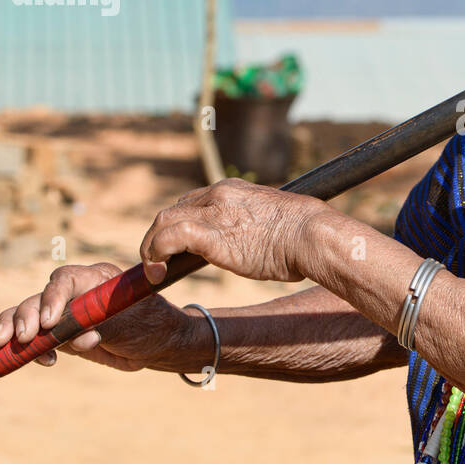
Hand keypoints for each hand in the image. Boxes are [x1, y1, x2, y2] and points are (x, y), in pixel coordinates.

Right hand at [0, 262, 198, 371]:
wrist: (157, 344)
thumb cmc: (149, 325)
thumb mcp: (131, 322)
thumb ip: (102, 323)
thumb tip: (77, 336)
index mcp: (94, 279)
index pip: (65, 279)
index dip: (52, 298)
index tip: (49, 321)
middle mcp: (74, 293)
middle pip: (38, 297)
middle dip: (26, 316)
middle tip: (24, 338)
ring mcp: (64, 314)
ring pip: (27, 315)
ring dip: (14, 330)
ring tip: (12, 346)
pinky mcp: (59, 334)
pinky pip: (34, 338)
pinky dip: (31, 350)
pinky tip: (46, 361)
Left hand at [139, 177, 319, 283]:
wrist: (312, 235)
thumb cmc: (304, 235)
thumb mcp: (273, 222)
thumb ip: (254, 225)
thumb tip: (258, 242)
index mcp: (233, 189)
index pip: (193, 202)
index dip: (179, 225)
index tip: (178, 248)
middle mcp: (219, 194)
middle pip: (173, 210)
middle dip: (159, 236)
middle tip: (160, 262)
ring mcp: (213, 211)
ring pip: (163, 221)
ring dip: (152, 247)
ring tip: (155, 271)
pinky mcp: (210, 233)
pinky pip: (168, 238)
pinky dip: (157, 254)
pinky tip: (160, 273)